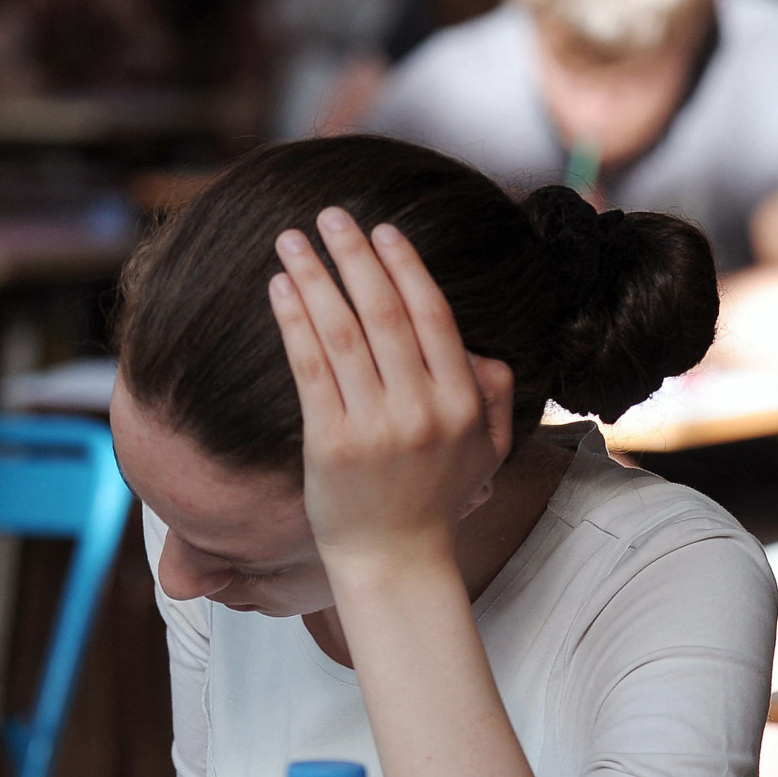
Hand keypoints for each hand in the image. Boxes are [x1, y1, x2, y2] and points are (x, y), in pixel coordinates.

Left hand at [269, 210, 513, 570]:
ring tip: (291, 240)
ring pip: (341, 333)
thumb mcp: (488, 451)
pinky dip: (294, 323)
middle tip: (330, 215)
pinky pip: (310, 368)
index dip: (404, 267)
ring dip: (315, 277)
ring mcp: (374, 426)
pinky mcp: (329, 443)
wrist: (394, 562)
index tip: (382, 230)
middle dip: (355, 255)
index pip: (432, 316)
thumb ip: (497, 395)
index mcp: (462, 402)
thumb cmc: (438, 500)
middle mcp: (421, 409)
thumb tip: (484, 350)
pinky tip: (280, 289)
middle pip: (384, 313)